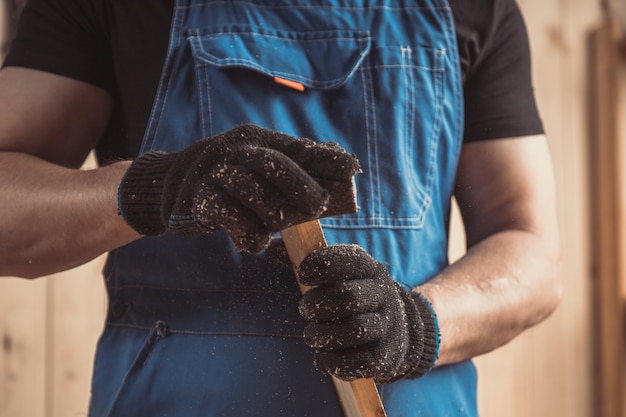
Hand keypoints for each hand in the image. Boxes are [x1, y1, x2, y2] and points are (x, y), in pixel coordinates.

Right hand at [118, 124, 359, 252]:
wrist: (169, 186)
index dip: (324, 158)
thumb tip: (345, 164)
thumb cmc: (227, 181)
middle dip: (299, 185)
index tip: (352, 170)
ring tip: (278, 227)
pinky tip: (254, 241)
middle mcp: (233, 149)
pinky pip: (228, 216)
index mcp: (255, 139)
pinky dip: (247, 233)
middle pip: (271, 163)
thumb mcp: (258, 168)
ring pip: (249, 190)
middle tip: (319, 206)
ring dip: (270, 214)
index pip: (295, 146)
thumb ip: (296, 166)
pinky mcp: (197, 199)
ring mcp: (213, 172)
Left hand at [298, 244, 439, 382]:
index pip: (350, 260)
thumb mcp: (347, 276)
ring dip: (322, 335)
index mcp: (371, 271)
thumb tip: (282, 252)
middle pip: (348, 297)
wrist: (400, 331)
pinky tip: (322, 356)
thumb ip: (321, 267)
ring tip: (312, 335)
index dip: (321, 265)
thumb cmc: (358, 299)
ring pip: (354, 330)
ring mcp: (388, 327)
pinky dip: (331, 361)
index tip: (304, 275)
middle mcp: (383, 296)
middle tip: (305, 310)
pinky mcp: (385, 358)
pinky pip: (357, 363)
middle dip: (317, 305)